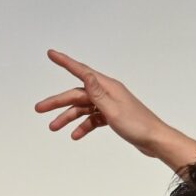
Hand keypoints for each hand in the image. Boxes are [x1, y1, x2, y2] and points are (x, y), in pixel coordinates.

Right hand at [35, 51, 195, 171]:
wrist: (155, 141)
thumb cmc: (138, 125)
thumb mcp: (113, 109)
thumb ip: (97, 92)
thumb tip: (85, 74)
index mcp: (108, 87)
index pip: (82, 72)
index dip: (65, 62)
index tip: (51, 54)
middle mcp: (108, 93)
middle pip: (78, 94)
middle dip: (58, 102)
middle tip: (40, 109)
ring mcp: (110, 105)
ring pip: (83, 108)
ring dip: (69, 117)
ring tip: (54, 127)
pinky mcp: (113, 117)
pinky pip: (93, 119)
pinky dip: (84, 126)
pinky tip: (76, 135)